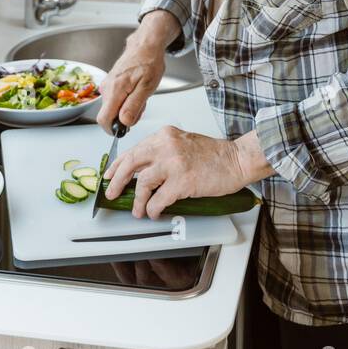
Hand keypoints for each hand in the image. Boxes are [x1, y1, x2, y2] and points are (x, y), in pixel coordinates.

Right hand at [96, 11, 176, 130]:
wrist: (145, 46)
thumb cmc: (148, 63)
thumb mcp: (146, 88)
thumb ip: (134, 106)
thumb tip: (124, 122)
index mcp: (115, 90)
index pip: (103, 119)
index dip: (112, 129)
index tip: (123, 130)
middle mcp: (106, 88)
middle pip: (109, 115)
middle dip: (124, 117)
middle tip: (140, 105)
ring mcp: (106, 85)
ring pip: (113, 108)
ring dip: (126, 108)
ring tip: (140, 95)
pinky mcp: (109, 84)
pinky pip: (114, 100)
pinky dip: (125, 100)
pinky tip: (135, 91)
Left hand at [103, 126, 257, 219]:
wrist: (237, 159)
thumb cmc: (215, 155)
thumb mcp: (183, 143)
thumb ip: (162, 153)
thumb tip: (142, 172)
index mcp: (165, 136)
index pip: (134, 150)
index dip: (118, 165)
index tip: (110, 175)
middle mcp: (166, 146)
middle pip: (131, 163)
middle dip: (117, 181)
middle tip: (112, 193)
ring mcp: (174, 163)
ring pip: (142, 183)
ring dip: (137, 201)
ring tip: (138, 210)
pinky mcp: (183, 180)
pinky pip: (159, 199)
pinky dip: (153, 208)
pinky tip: (154, 212)